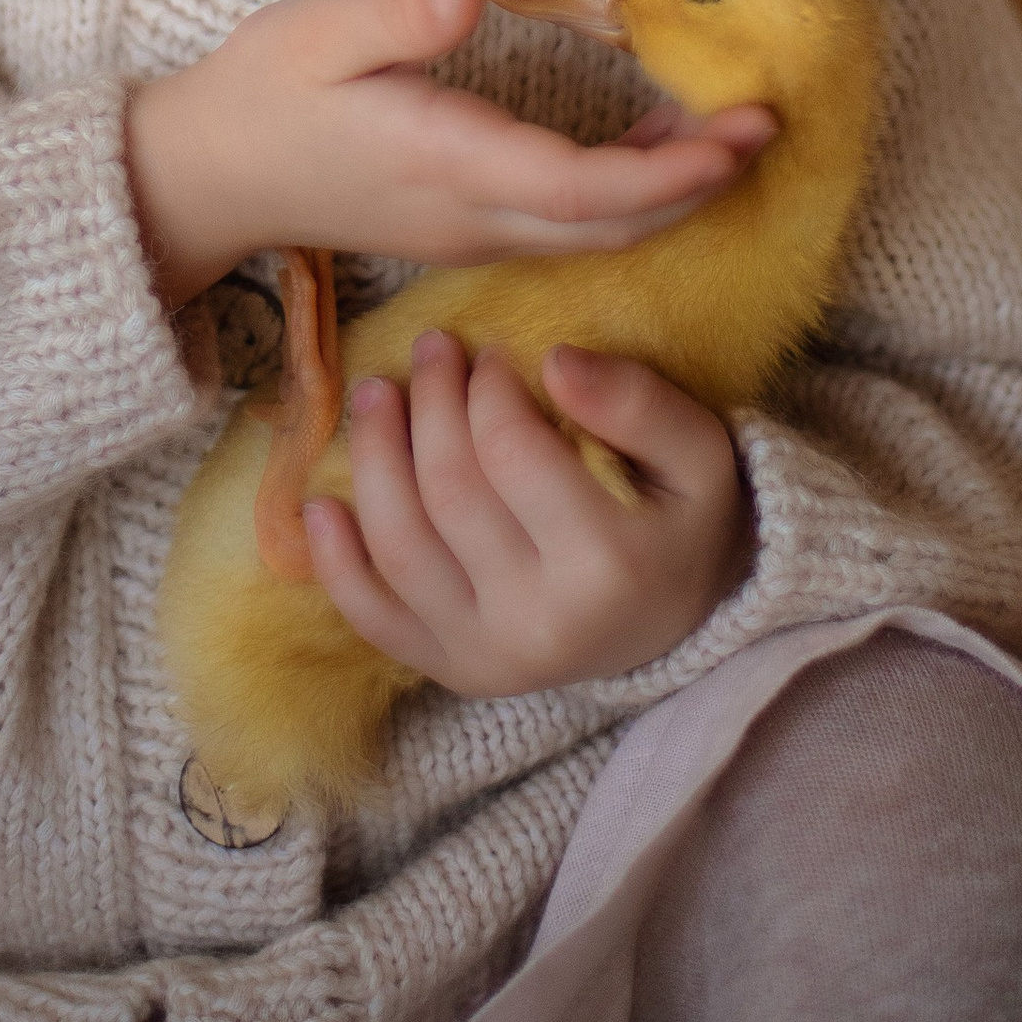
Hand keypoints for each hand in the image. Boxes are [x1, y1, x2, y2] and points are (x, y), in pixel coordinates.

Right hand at [126, 0, 771, 306]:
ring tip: (731, 134)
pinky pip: (566, 229)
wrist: (208, 174)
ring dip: (668, 194)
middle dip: (698, 186)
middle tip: (769, 127)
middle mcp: (470, 216)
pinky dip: (626, 197)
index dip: (671, 172)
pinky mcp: (462, 229)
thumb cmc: (264, 91)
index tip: (741, 134)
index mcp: (445, 163)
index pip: (581, 189)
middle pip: (610, 226)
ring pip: (594, 236)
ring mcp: (468, 234)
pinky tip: (654, 149)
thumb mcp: (318, 32)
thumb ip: (397, 16)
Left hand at [300, 331, 751, 696]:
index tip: (490, 354)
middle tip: (430, 351)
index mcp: (608, 564)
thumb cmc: (684, 520)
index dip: (487, 390)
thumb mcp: (700, 451)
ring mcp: (488, 655)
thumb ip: (638, 401)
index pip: (513, 455)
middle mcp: (541, 623)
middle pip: (449, 494)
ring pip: (401, 548)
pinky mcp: (452, 670)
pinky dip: (336, 563)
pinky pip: (376, 620)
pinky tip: (321, 502)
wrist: (680, 620)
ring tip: (376, 394)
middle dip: (428, 405)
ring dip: (374, 460)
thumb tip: (555, 358)